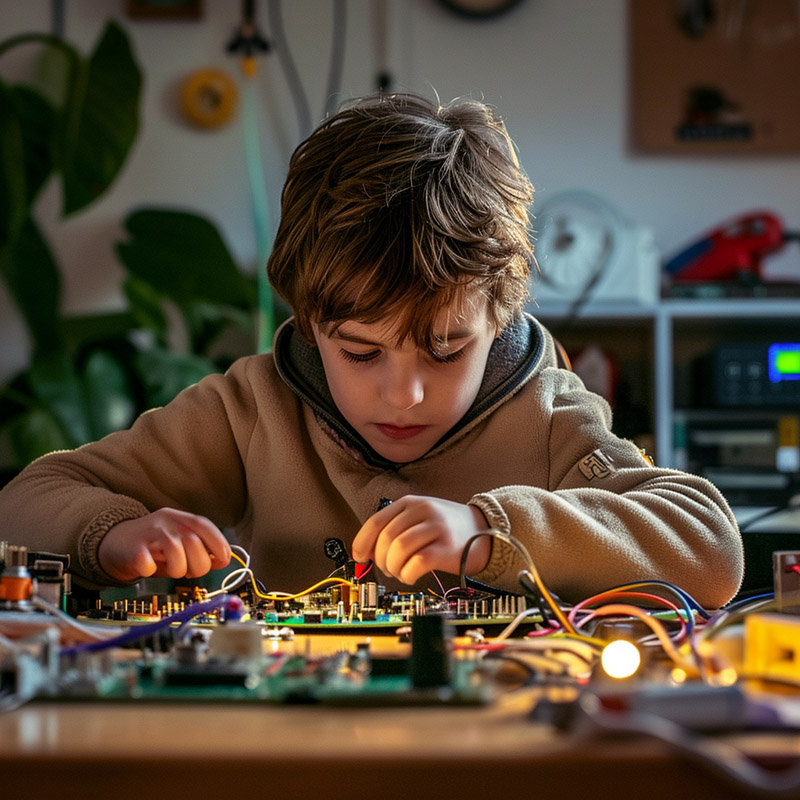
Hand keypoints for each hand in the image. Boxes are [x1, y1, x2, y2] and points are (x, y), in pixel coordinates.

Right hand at [98, 508, 230, 581]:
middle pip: (193, 541)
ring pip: (174, 548)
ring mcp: (149, 533)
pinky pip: (146, 559)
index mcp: (181, 519)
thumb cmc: (154, 546)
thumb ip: (202, 549)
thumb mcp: (181, 543)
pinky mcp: (133, 548)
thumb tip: (224, 559)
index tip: (222, 560)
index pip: (204, 525)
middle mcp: (167, 521)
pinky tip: (150, 569)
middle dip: (199, 564)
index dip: (218, 543)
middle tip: (191, 571)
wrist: (115, 542)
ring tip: (173, 571)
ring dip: (178, 568)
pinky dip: (151, 568)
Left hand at [352, 495, 491, 584]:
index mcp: (411, 503)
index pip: (376, 521)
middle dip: (380, 559)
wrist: (487, 529)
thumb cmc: (448, 528)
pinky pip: (417, 562)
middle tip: (386, 568)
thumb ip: (396, 527)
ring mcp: (436, 528)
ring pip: (399, 550)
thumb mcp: (421, 516)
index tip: (359, 557)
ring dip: (393, 568)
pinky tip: (411, 576)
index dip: (362, 542)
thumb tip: (367, 550)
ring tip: (400, 572)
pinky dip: (407, 574)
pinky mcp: (447, 547)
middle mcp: (422, 511)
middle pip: (386, 538)